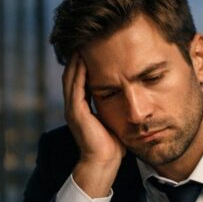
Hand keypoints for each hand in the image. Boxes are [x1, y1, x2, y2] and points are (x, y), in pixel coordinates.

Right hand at [63, 54, 123, 196]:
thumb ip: (117, 106)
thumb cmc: (113, 145)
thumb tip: (131, 96)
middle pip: (72, 74)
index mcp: (82, 107)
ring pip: (71, 77)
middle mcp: (74, 105)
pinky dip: (79, 73)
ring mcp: (73, 109)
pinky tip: (84, 59)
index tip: (94, 46)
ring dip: (76, 60)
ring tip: (82, 43)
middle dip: (77, 56)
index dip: (84, 62)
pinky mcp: (76, 113)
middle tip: (85, 38)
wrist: (104, 163)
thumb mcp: (115, 119)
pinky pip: (75, 88)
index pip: (80, 78)